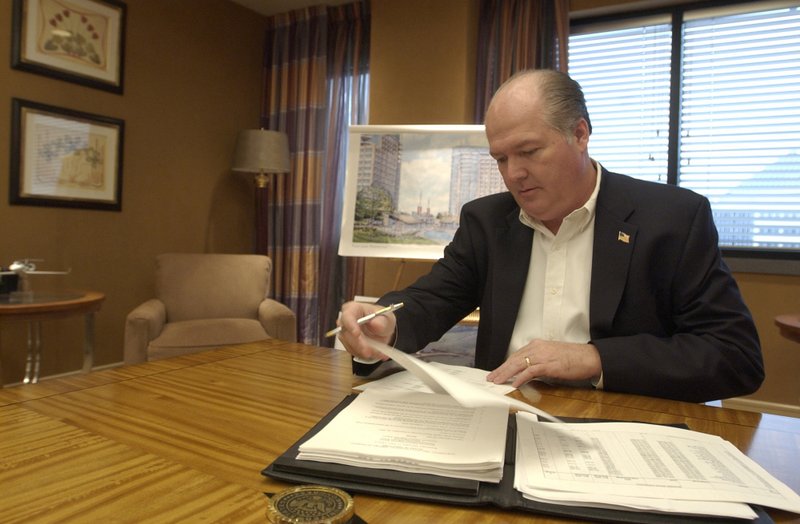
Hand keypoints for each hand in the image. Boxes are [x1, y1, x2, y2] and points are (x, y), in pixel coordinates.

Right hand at [335, 301, 396, 360]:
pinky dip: (366, 355)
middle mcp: (346, 321)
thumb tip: (374, 324)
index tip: (357, 334)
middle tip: (369, 351)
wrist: (383, 329)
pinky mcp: (348, 344)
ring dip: (364, 351)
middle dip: (358, 344)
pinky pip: (355, 352)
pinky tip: (377, 354)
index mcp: (353, 309)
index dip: (351, 326)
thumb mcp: (386, 317)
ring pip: (350, 345)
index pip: (347, 316)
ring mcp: (346, 334)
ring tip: (379, 353)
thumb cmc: (381, 319)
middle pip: (346, 334)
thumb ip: (381, 321)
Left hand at [486, 339, 601, 387]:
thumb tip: (528, 372)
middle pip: (514, 359)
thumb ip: (539, 362)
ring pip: (518, 364)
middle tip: (492, 377)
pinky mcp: (548, 365)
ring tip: (497, 381)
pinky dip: (520, 377)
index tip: (497, 371)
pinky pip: (530, 371)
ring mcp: (542, 356)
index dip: (505, 364)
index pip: (516, 355)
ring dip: (506, 374)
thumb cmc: (574, 358)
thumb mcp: (551, 356)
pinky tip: (514, 383)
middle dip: (501, 369)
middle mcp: (538, 348)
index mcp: (538, 345)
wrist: (589, 357)